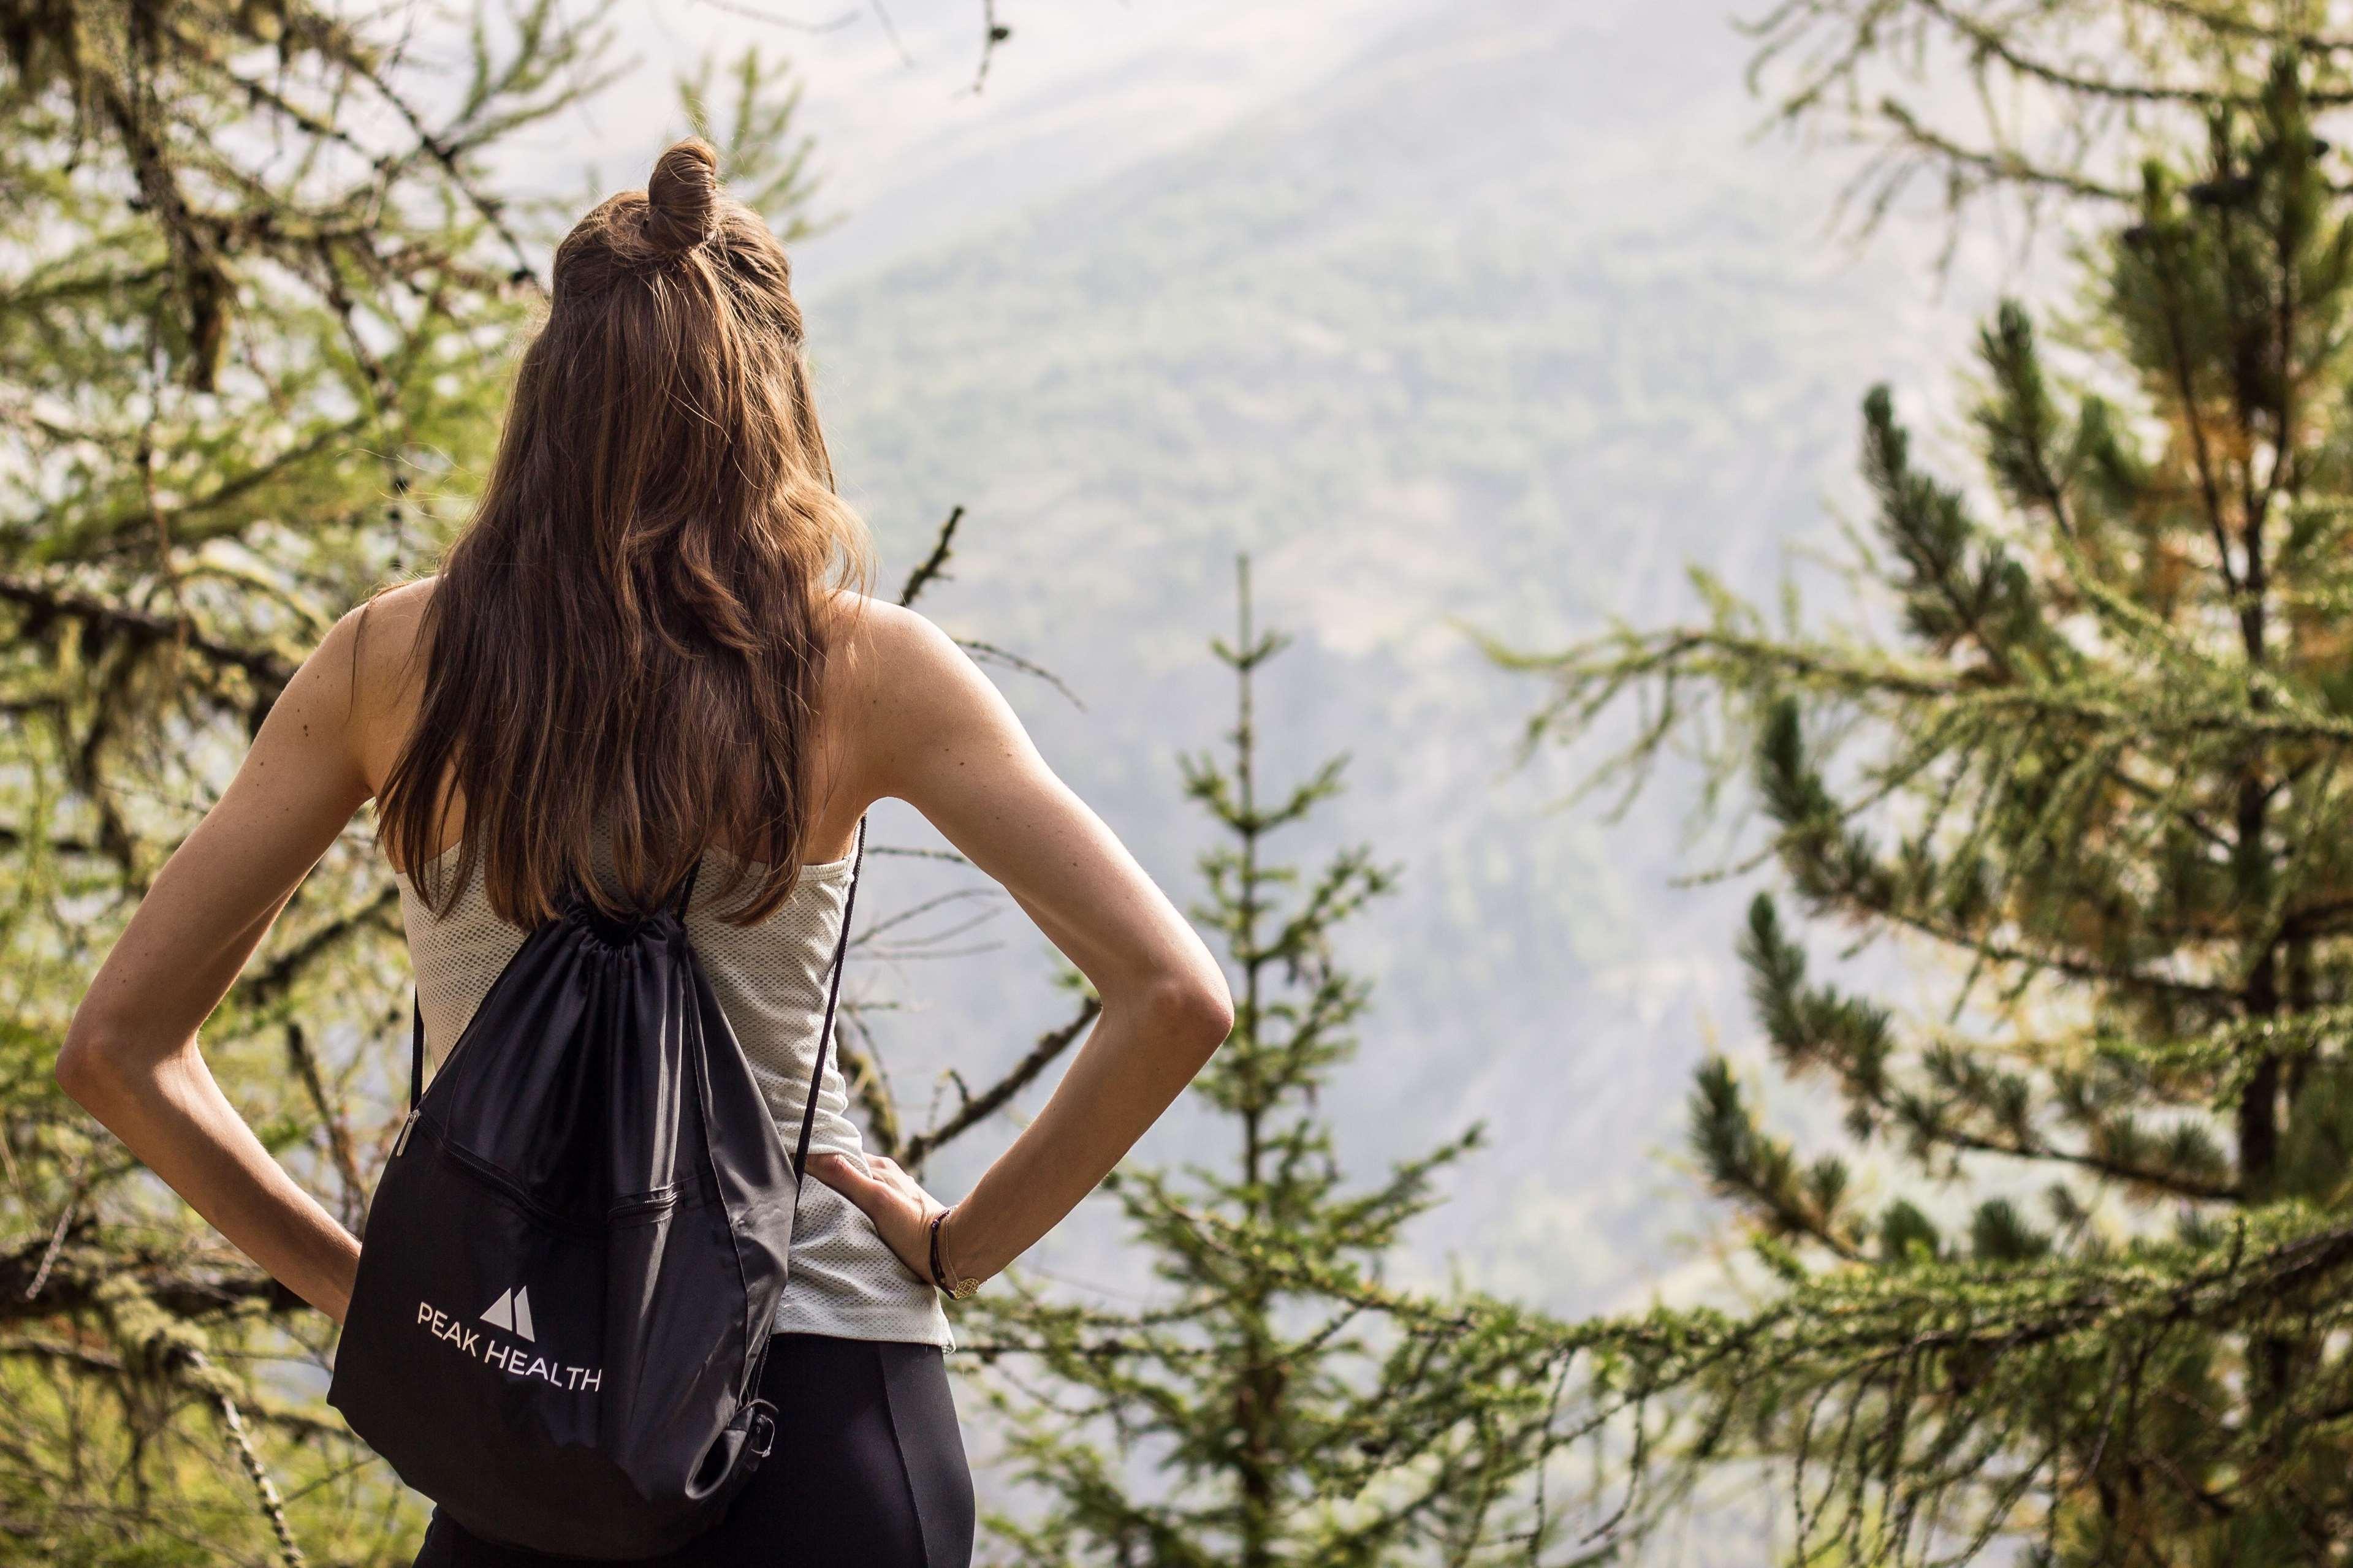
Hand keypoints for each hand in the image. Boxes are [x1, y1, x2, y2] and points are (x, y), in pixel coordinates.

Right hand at [806, 1151, 950, 1288]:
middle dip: (825, 1179)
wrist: (949, 1251)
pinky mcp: (897, 1213)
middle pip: (846, 1172)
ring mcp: (892, 1194)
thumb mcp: (876, 1200)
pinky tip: (845, 1221)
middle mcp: (886, 1176)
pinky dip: (852, 1208)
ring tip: (816, 1207)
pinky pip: (867, 1204)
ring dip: (838, 1195)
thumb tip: (814, 1155)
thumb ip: (846, 1178)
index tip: (793, 1168)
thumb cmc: (913, 1226)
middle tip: (798, 1191)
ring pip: (857, 1189)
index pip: (839, 1157)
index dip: (817, 1161)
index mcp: (879, 1167)